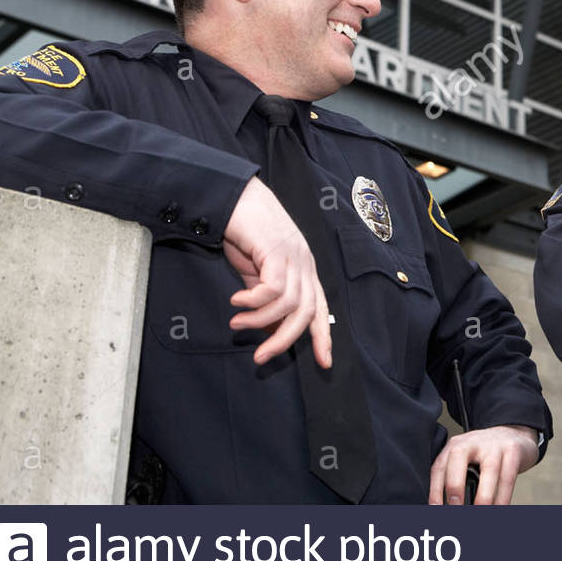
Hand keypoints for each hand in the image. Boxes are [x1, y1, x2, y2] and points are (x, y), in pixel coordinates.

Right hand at [223, 176, 331, 368]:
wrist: (236, 197)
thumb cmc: (246, 233)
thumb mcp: (256, 272)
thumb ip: (266, 298)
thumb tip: (268, 330)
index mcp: (304, 270)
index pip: (320, 308)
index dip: (323, 336)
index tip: (324, 363)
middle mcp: (305, 264)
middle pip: (306, 312)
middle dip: (285, 340)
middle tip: (261, 357)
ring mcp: (294, 256)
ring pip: (289, 303)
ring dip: (259, 320)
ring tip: (236, 322)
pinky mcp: (277, 250)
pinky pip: (273, 288)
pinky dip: (254, 301)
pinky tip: (237, 301)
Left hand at [428, 425, 539, 504]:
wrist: (515, 434)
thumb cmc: (487, 453)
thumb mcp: (467, 459)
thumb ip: (456, 478)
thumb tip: (449, 508)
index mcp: (456, 446)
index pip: (440, 466)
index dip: (435, 489)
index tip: (435, 509)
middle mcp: (473, 441)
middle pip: (458, 456)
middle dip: (455, 484)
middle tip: (455, 507)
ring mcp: (494, 445)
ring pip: (489, 469)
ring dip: (483, 495)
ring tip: (480, 512)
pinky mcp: (513, 451)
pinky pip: (508, 477)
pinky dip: (503, 497)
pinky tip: (500, 509)